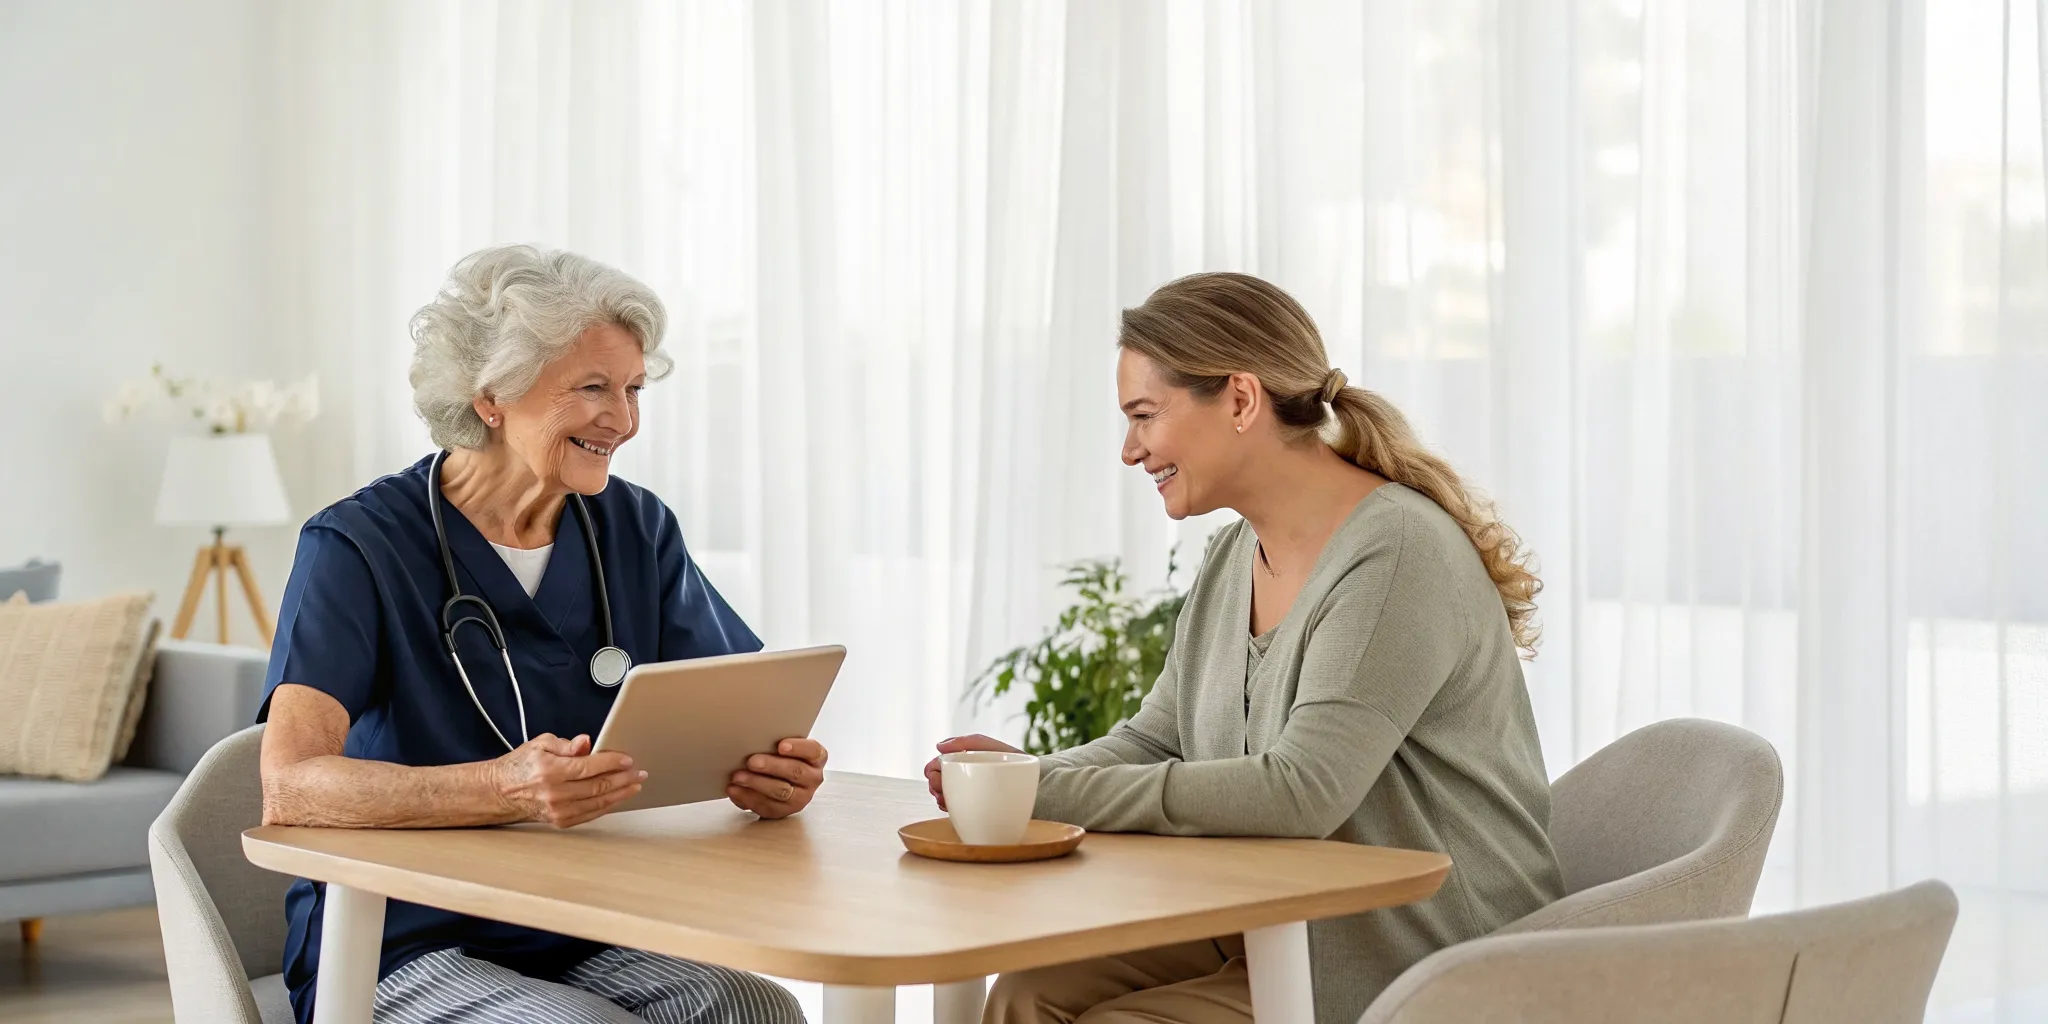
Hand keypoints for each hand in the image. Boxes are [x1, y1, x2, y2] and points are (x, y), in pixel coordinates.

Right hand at [491, 733, 643, 828]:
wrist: (501, 792)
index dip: (613, 762)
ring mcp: (558, 810)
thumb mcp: (541, 744)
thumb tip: (585, 742)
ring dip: (621, 793)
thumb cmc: (521, 766)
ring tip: (634, 785)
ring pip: (598, 802)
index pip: (590, 766)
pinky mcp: (560, 821)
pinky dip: (607, 805)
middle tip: (639, 773)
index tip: (627, 759)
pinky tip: (618, 797)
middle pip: (598, 786)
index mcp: (550, 771)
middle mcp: (555, 793)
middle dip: (623, 778)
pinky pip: (591, 814)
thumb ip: (567, 744)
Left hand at [729, 738, 828, 819]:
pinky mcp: (784, 812)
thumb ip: (775, 743)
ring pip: (781, 791)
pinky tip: (735, 789)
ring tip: (738, 776)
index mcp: (816, 758)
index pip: (813, 751)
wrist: (778, 781)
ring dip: (757, 783)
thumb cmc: (780, 758)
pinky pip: (767, 806)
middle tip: (752, 761)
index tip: (781, 745)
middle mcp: (812, 778)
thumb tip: (754, 738)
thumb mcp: (784, 748)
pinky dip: (748, 797)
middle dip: (771, 766)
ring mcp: (801, 797)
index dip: (798, 748)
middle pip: (795, 772)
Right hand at [923, 734, 1023, 810]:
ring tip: (947, 800)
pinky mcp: (971, 806)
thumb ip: (965, 742)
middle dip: (934, 785)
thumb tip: (938, 745)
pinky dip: (948, 808)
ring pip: (941, 795)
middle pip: (935, 780)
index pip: (936, 764)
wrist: (1033, 783)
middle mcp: (961, 774)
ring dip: (939, 797)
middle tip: (941, 790)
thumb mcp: (989, 746)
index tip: (936, 775)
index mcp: (961, 758)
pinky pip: (952, 808)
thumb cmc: (1012, 761)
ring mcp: (965, 791)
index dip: (931, 770)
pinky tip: (953, 808)